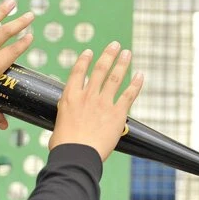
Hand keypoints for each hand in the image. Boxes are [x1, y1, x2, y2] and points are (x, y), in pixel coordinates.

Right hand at [49, 42, 143, 160]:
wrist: (77, 154)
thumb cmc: (64, 146)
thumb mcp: (58, 126)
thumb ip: (65, 118)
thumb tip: (63, 124)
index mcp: (70, 97)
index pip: (77, 72)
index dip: (84, 60)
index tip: (89, 52)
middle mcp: (87, 96)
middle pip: (99, 70)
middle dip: (108, 55)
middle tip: (115, 45)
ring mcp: (103, 103)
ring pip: (115, 78)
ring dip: (122, 63)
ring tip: (127, 53)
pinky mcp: (117, 113)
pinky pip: (129, 94)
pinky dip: (136, 84)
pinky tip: (140, 75)